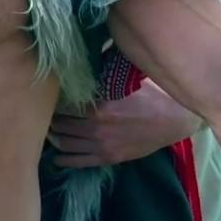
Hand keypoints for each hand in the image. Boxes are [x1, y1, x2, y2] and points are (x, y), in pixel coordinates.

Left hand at [49, 78, 202, 168]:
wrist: (174, 120)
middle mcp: (96, 127)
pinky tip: (57, 156)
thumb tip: (79, 59)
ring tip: (50, 131)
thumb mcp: (125, 79)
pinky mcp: (108, 158)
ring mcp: (101, 145)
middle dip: (51, 119)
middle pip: (60, 124)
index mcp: (99, 106)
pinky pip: (78, 162)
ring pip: (65, 143)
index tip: (49, 97)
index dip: (54, 101)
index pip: (63, 105)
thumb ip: (101, 74)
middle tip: (45, 114)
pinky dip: (63, 159)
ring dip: (54, 137)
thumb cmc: (151, 94)